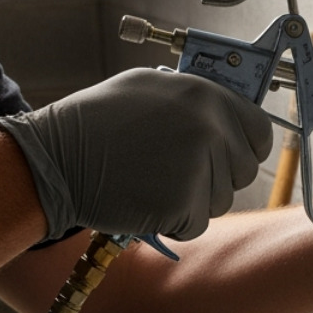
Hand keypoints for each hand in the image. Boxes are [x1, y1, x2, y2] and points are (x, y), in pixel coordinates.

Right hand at [0, 68, 273, 241]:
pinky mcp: (184, 202)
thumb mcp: (147, 89)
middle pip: (243, 171)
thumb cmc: (93, 123)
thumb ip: (193, 100)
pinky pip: (196, 223)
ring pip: (221, 200)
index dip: (246, 148)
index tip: (231, 157)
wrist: (53, 159)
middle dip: (216, 178)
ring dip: (192, 201)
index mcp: (205, 95)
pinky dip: (174, 222)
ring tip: (150, 182)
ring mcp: (200, 165)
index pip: (259, 131)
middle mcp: (210, 127)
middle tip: (173, 173)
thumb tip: (227, 114)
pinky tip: (143, 201)